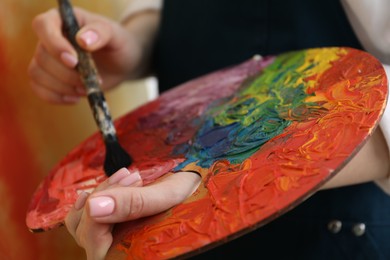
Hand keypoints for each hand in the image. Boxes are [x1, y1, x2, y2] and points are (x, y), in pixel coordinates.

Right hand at [28, 7, 141, 103]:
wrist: (120, 63)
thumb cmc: (117, 44)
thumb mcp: (115, 35)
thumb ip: (101, 33)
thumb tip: (82, 41)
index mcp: (61, 20)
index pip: (43, 26)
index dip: (55, 45)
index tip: (74, 61)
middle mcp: (49, 37)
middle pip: (42, 57)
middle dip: (67, 74)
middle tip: (91, 80)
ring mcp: (46, 58)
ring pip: (38, 74)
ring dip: (62, 87)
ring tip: (86, 89)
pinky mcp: (48, 77)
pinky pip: (39, 88)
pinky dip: (55, 97)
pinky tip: (75, 98)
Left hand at [65, 168, 200, 259]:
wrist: (203, 192)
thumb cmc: (195, 198)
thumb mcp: (168, 197)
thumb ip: (134, 203)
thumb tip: (94, 206)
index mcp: (129, 253)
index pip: (93, 236)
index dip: (105, 204)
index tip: (133, 179)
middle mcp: (115, 250)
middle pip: (84, 228)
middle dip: (106, 194)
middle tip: (135, 175)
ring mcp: (112, 239)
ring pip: (84, 220)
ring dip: (102, 191)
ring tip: (130, 175)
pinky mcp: (113, 226)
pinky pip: (93, 213)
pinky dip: (104, 192)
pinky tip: (123, 179)